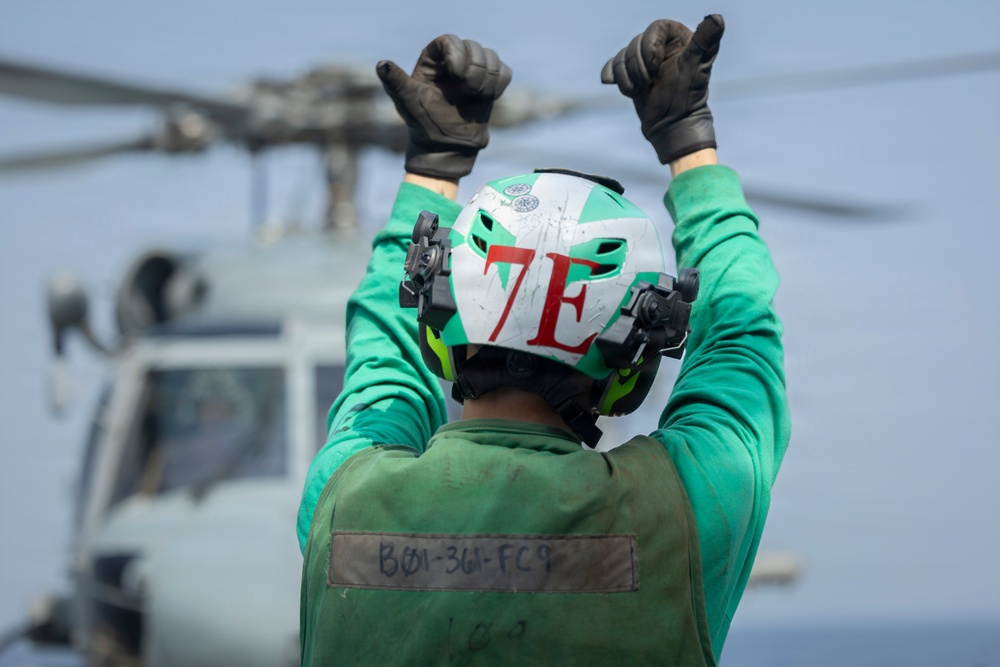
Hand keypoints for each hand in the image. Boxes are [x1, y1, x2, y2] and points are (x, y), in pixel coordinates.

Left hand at [378, 35, 511, 178]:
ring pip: (491, 57)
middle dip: (474, 69)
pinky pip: (504, 72)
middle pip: (474, 47)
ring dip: (487, 78)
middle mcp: (453, 62)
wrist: (446, 148)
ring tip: (475, 96)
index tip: (456, 74)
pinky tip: (486, 98)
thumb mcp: (407, 102)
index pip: (450, 40)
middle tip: (466, 91)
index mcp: (433, 61)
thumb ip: (396, 82)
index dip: (457, 53)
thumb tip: (381, 65)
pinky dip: (498, 84)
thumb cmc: (423, 125)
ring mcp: (473, 72)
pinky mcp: (490, 84)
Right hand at [601, 16, 723, 163]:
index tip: (656, 66)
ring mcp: (645, 62)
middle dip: (638, 65)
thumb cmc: (687, 96)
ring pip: (622, 56)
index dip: (651, 45)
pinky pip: (612, 65)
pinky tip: (617, 84)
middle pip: (636, 42)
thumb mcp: (696, 65)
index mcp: (679, 39)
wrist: (672, 125)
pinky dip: (612, 76)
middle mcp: (661, 47)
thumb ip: (705, 40)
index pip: (656, 28)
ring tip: (641, 89)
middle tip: (649, 82)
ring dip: (627, 76)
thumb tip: (717, 18)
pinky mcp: (631, 75)